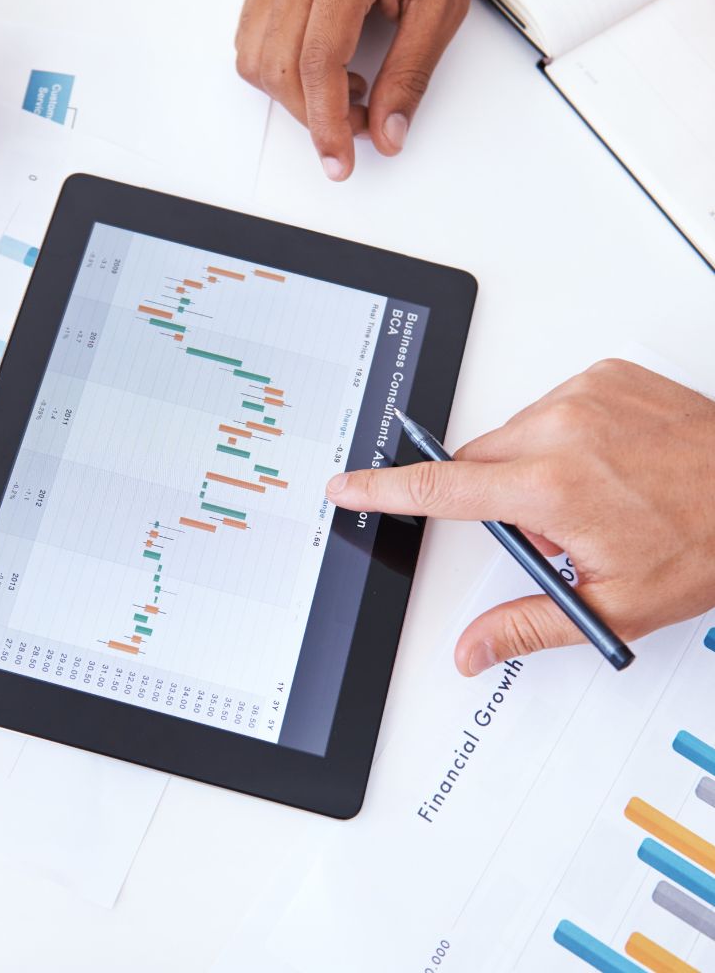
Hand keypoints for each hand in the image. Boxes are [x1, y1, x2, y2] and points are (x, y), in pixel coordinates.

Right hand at [235, 0, 479, 179]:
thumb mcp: (442, 4)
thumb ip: (411, 75)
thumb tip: (388, 131)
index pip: (318, 64)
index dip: (325, 123)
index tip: (338, 160)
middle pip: (281, 69)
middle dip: (315, 115)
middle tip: (359, 123)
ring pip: (256, 60)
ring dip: (292, 95)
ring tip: (342, 89)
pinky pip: (251, 39)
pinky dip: (277, 70)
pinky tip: (316, 68)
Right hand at [326, 361, 714, 675]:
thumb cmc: (707, 541)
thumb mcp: (614, 604)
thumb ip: (526, 625)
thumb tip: (471, 650)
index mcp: (552, 487)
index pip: (439, 490)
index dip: (382, 490)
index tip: (347, 485)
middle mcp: (560, 429)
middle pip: (479, 463)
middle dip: (498, 498)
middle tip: (559, 525)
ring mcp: (582, 393)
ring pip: (513, 435)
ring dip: (531, 465)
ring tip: (593, 491)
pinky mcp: (601, 374)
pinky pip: (551, 406)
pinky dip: (563, 434)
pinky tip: (607, 460)